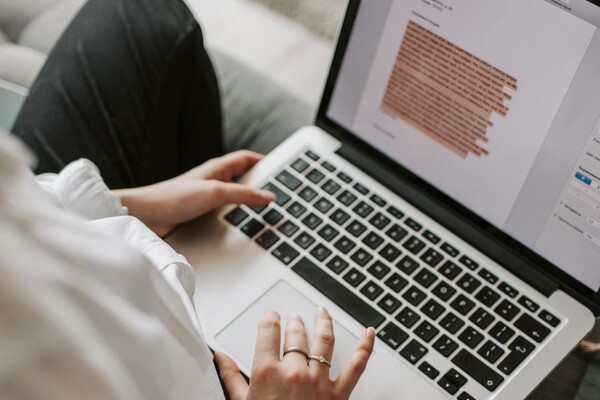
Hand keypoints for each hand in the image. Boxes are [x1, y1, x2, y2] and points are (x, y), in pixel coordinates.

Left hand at [115, 151, 274, 236]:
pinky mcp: (200, 213)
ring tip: (264, 211)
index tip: (280, 168)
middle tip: (277, 192)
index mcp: (217, 169)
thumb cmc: (173, 198)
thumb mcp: (215, 193)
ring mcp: (206, 197)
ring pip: (234, 196)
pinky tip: (240, 225)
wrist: (146, 217)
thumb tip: (268, 196)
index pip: (246, 158)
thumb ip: (243, 195)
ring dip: (247, 202)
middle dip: (260, 183)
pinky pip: (224, 211)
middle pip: (243, 177)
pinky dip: (235, 216)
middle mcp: (213, 180)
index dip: (263, 161)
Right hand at [215, 308, 375, 399]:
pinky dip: (365, 348)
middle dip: (294, 322)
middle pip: (296, 335)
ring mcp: (318, 382)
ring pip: (324, 341)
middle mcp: (294, 372)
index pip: (269, 331)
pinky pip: (356, 367)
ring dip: (323, 322)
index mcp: (267, 373)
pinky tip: (369, 334)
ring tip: (321, 313)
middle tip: (294, 318)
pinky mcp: (338, 394)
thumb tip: (222, 357)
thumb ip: (232, 377)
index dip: (270, 318)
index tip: (271, 316)